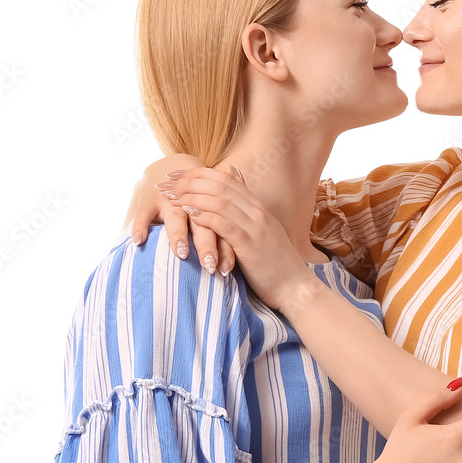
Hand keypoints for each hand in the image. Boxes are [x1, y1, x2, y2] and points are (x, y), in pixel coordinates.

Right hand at [124, 153, 234, 274]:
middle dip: (207, 245)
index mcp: (211, 210)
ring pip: (176, 219)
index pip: (221, 232)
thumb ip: (220, 236)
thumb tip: (230, 270)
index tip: (227, 269)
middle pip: (202, 227)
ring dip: (179, 235)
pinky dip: (141, 226)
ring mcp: (170, 201)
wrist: (172, 171)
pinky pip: (143, 214)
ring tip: (182, 253)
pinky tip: (139, 241)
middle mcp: (192, 205)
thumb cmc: (196, 204)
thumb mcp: (210, 215)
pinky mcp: (148, 200)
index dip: (225, 251)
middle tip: (210, 265)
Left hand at [154, 166, 315, 307]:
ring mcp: (256, 228)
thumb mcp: (262, 234)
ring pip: (220, 201)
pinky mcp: (252, 246)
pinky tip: (189, 214)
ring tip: (170, 197)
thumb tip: (233, 193)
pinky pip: (225, 225)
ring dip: (191, 196)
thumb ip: (246, 215)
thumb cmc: (275, 265)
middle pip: (220, 185)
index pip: (226, 179)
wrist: (296, 288)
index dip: (198, 174)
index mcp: (258, 208)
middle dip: (189, 181)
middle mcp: (258, 213)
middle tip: (165, 183)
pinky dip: (206, 216)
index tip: (175, 175)